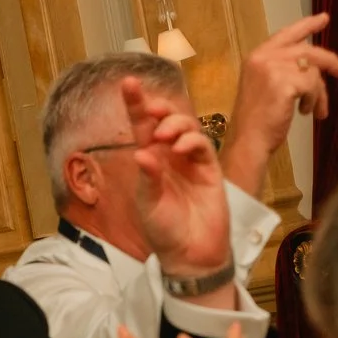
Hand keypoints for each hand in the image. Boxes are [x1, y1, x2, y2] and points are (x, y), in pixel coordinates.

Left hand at [122, 77, 232, 279]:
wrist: (190, 254)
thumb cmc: (165, 232)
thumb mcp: (149, 205)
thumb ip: (148, 179)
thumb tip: (142, 154)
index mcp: (149, 161)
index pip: (141, 126)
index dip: (135, 104)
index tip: (127, 83)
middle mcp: (169, 156)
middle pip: (165, 120)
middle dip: (160, 108)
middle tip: (153, 109)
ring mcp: (190, 161)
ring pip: (186, 127)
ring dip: (175, 124)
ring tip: (163, 135)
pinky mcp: (210, 170)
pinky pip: (202, 146)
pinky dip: (191, 142)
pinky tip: (179, 149)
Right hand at [223, 13, 337, 188]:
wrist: (248, 141)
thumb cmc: (257, 121)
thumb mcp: (267, 87)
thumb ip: (283, 71)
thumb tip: (315, 68)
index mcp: (256, 56)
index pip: (287, 34)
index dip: (307, 26)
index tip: (324, 18)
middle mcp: (263, 57)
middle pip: (306, 50)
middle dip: (328, 61)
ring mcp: (272, 68)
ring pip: (312, 69)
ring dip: (318, 91)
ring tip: (315, 109)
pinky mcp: (284, 82)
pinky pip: (312, 85)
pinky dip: (313, 100)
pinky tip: (304, 112)